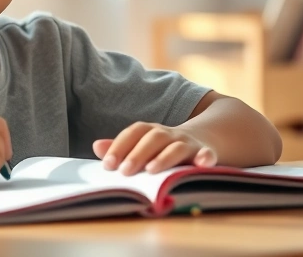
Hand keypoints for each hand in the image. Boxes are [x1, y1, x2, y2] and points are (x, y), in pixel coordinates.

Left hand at [92, 122, 216, 175]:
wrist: (205, 139)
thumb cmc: (165, 148)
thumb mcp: (144, 145)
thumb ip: (122, 148)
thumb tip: (96, 146)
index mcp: (152, 131)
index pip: (134, 132)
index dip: (120, 145)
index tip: (107, 163)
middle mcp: (169, 134)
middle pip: (154, 138)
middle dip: (138, 154)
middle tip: (124, 171)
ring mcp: (189, 143)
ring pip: (177, 147)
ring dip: (164, 158)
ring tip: (151, 171)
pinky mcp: (206, 153)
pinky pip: (207, 154)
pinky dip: (205, 158)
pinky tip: (202, 164)